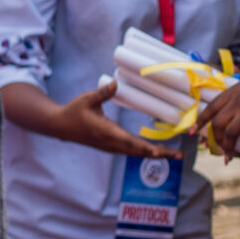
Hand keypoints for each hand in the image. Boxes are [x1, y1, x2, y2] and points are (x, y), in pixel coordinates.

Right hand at [1, 80, 179, 159]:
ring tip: (173, 155)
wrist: (60, 126)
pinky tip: (155, 151)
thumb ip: (103, 93)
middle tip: (179, 155)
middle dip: (159, 153)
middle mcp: (110, 142)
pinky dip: (144, 152)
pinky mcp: (110, 146)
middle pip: (138, 151)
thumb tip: (116, 82)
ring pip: (136, 153)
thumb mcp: (87, 99)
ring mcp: (110, 146)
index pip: (128, 141)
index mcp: (105, 131)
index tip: (159, 152)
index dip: (144, 147)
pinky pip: (130, 151)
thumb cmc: (73, 111)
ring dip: (154, 154)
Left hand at [195, 56, 239, 162]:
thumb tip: (238, 108)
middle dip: (214, 140)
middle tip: (215, 150)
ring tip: (228, 158)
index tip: (192, 133)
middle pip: (217, 124)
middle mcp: (235, 102)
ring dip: (228, 149)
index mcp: (230, 93)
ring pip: (230, 134)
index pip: (209, 109)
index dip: (199, 122)